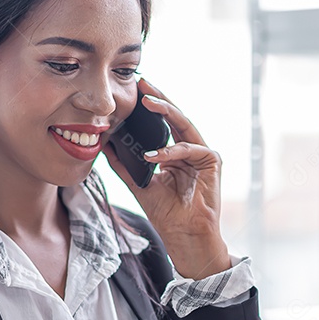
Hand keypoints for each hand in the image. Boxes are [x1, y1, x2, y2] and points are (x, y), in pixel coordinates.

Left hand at [103, 78, 230, 279]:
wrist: (185, 237)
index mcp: (176, 153)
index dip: (149, 108)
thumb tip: (105, 145)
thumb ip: (125, 164)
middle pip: (175, 117)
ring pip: (185, 125)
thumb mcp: (139, 184)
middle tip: (143, 83)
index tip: (133, 92)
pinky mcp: (213, 162)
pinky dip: (172, 150)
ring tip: (147, 103)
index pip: (163, 124)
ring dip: (166, 112)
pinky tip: (154, 155)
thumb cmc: (167, 214)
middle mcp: (191, 150)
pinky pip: (191, 149)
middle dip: (158, 98)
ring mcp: (203, 155)